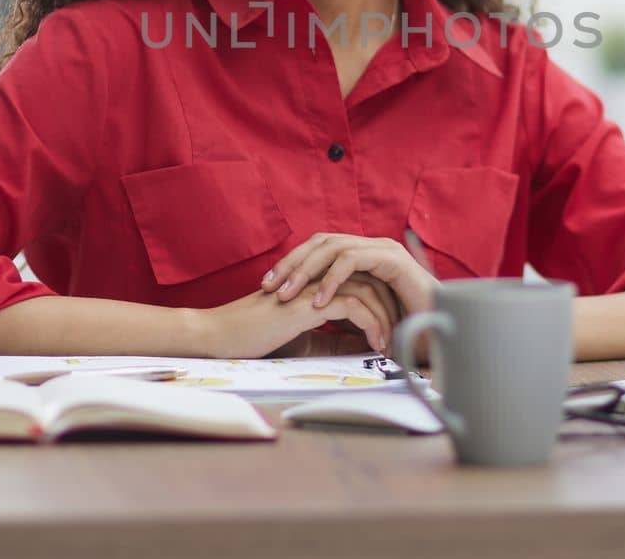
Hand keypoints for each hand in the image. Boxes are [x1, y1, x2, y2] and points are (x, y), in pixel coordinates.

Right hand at [198, 276, 399, 358]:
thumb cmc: (253, 338)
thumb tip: (359, 346)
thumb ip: (329, 338)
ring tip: (392, 342)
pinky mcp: (309, 302)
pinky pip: (354, 305)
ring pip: (367, 290)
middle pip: (371, 279)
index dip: (381, 300)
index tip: (394, 326)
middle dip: (391, 305)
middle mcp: (318, 278)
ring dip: (385, 316)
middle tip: (403, 331)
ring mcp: (314, 286)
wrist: (221, 336)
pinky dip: (371, 323)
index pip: (361, 280)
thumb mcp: (300, 339)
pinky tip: (376, 343)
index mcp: (316, 282)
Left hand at [261, 233, 437, 317]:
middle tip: (267, 288)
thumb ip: (334, 306)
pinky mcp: (392, 259)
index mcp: (359, 254)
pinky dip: (332, 279)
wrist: (440, 332)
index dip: (289, 264)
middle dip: (290, 264)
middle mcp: (369, 246)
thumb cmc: (401, 328)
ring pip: (333, 247)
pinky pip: (353, 261)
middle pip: (319, 242)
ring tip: (286, 295)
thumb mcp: (356, 314)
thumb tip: (297, 311)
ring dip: (305, 270)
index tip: (265, 287)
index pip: (316, 248)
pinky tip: (317, 301)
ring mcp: (381, 249)